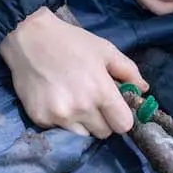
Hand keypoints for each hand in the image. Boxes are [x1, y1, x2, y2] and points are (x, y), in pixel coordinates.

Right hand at [0, 8, 142, 139]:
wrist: (28, 37)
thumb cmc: (70, 42)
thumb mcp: (105, 50)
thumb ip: (128, 70)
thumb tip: (143, 90)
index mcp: (101, 91)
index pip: (124, 125)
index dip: (121, 117)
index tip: (115, 109)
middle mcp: (81, 108)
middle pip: (104, 133)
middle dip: (103, 120)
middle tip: (93, 102)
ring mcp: (59, 116)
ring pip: (83, 136)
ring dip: (83, 124)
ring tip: (73, 102)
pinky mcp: (40, 119)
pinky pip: (60, 130)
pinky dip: (61, 120)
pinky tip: (55, 100)